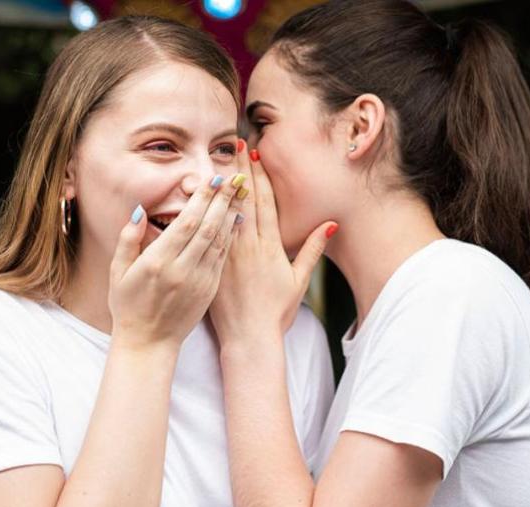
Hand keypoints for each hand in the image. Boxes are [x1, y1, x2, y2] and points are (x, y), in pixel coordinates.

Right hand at [109, 174, 244, 348]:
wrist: (149, 343)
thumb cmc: (128, 305)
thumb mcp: (118, 271)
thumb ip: (128, 239)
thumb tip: (139, 210)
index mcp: (159, 262)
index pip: (186, 222)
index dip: (203, 199)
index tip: (213, 179)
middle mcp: (182, 270)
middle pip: (208, 227)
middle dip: (222, 200)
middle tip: (235, 177)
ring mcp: (199, 281)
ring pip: (220, 241)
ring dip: (231, 215)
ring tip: (241, 193)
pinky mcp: (209, 290)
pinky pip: (223, 258)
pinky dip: (231, 237)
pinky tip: (237, 220)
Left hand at [210, 142, 335, 347]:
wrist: (249, 339)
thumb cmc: (276, 313)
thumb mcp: (299, 281)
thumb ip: (311, 250)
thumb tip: (329, 224)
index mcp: (271, 247)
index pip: (266, 203)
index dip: (261, 176)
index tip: (256, 155)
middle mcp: (249, 246)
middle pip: (245, 200)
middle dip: (241, 170)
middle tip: (235, 144)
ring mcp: (228, 255)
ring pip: (224, 212)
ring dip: (222, 185)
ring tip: (218, 159)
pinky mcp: (213, 265)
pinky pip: (208, 234)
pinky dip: (205, 213)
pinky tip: (200, 196)